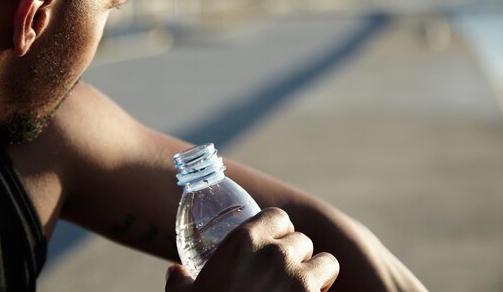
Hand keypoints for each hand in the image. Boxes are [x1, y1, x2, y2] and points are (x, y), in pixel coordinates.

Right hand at [165, 207, 338, 291]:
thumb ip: (180, 282)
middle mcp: (276, 253)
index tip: (275, 244)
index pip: (278, 217)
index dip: (279, 230)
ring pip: (327, 263)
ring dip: (319, 274)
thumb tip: (175, 272)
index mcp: (244, 241)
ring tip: (307, 289)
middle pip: (302, 241)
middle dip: (298, 256)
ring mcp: (299, 279)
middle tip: (286, 275)